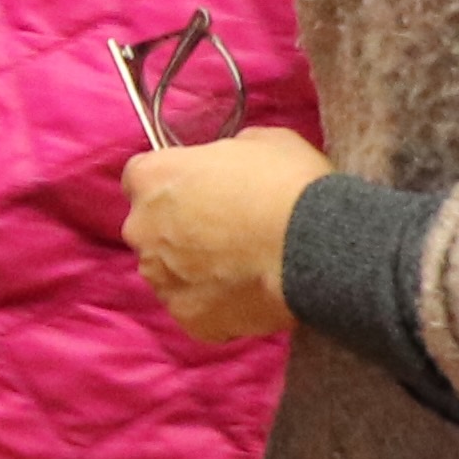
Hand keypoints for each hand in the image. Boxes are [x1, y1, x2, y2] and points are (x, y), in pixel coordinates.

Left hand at [121, 124, 330, 346]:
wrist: (317, 247)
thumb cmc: (289, 184)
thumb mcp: (261, 141)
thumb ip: (227, 152)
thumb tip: (228, 166)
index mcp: (151, 177)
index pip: (142, 177)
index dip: (174, 184)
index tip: (201, 191)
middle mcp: (141, 228)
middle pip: (151, 228)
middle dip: (180, 229)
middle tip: (228, 232)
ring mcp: (159, 277)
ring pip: (168, 272)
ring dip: (194, 269)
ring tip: (242, 267)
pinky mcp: (186, 317)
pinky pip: (195, 309)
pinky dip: (216, 305)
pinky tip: (249, 295)